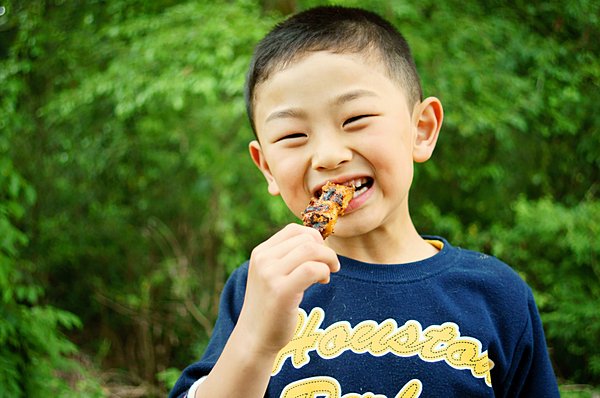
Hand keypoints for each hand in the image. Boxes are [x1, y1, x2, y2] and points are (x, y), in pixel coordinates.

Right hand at [235, 223, 339, 356]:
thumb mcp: (271, 275)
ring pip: (310, 250)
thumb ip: (287, 257)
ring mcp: (270, 275)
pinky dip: (324, 272)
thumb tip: (317, 239)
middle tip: (328, 267)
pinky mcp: (281, 291)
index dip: (314, 238)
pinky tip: (323, 281)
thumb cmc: (270, 307)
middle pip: (306, 238)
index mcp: (260, 252)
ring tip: (327, 274)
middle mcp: (263, 260)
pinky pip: (311, 269)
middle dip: (325, 250)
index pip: (294, 229)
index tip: (320, 256)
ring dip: (328, 259)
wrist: (254, 338)